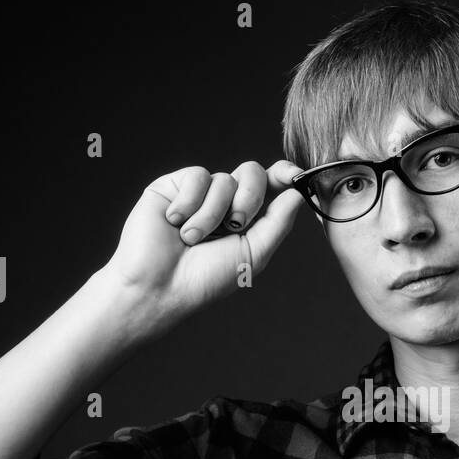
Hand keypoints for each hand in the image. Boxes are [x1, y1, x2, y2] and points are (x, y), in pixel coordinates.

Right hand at [103, 159, 307, 335]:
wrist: (159, 285)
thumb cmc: (205, 279)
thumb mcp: (253, 254)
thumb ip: (278, 222)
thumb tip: (299, 192)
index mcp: (246, 220)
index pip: (270, 186)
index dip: (284, 174)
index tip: (295, 175)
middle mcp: (224, 204)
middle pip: (252, 173)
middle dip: (250, 197)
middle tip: (235, 225)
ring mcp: (198, 194)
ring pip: (224, 179)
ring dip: (213, 213)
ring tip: (192, 238)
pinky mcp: (173, 186)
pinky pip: (197, 176)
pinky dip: (190, 203)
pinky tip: (175, 223)